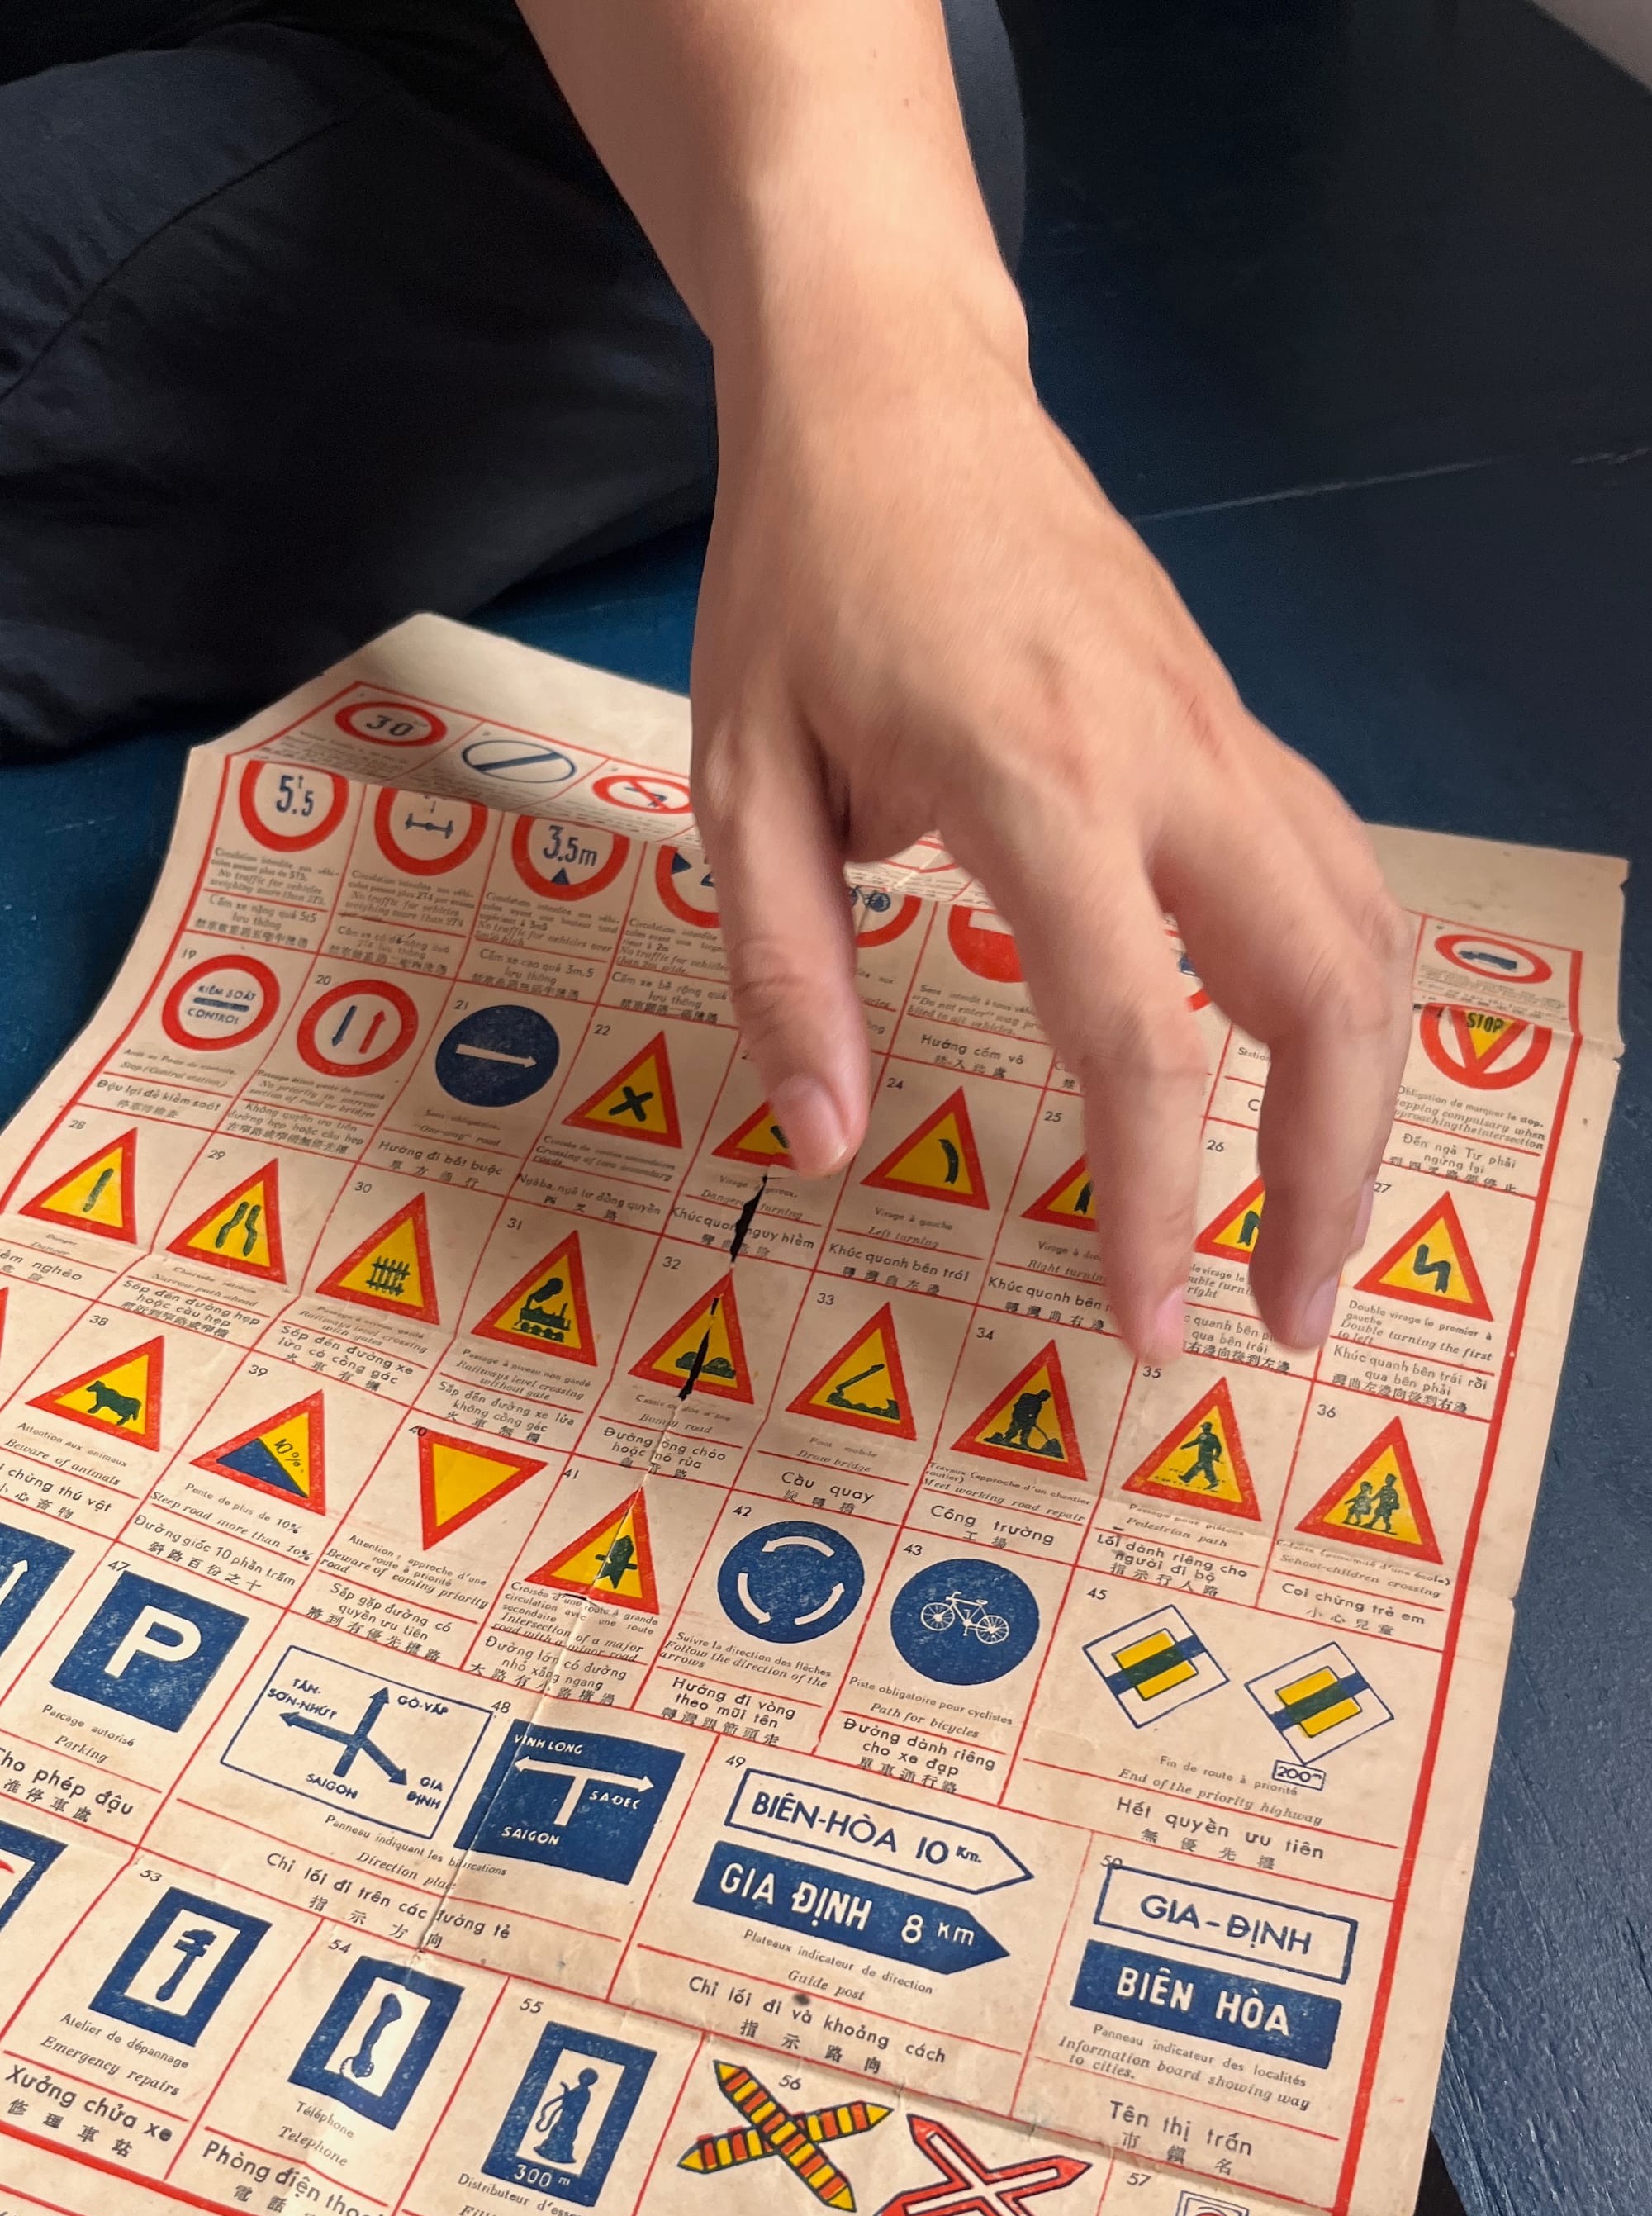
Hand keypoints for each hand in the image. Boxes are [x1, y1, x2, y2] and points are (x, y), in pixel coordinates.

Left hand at [690, 286, 1411, 1359]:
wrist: (895, 386)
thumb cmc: (804, 579)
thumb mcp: (737, 778)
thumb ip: (784, 970)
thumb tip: (826, 1144)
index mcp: (1036, 779)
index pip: (1135, 1034)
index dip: (1153, 1201)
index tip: (1148, 1320)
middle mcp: (1167, 756)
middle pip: (1326, 990)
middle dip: (1327, 1176)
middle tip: (1284, 1310)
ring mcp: (1223, 731)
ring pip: (1365, 934)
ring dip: (1364, 1097)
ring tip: (1310, 1228)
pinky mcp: (1235, 724)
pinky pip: (1340, 878)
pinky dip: (1349, 998)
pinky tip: (1307, 1077)